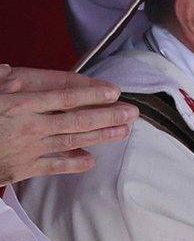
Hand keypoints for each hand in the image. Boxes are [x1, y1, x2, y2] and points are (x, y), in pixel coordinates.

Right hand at [0, 66, 137, 184]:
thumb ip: (1, 82)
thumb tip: (12, 71)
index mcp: (18, 104)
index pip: (63, 97)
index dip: (90, 95)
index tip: (114, 91)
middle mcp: (27, 127)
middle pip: (76, 120)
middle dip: (107, 116)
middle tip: (133, 113)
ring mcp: (26, 150)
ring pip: (71, 142)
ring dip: (100, 137)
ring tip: (124, 132)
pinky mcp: (21, 169)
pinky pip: (53, 166)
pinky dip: (74, 163)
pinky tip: (92, 159)